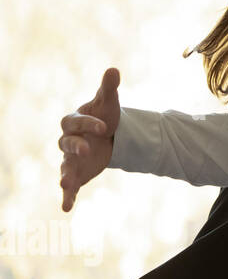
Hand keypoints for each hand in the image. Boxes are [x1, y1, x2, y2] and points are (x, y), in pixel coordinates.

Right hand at [58, 68, 121, 211]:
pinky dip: (67, 196)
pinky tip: (66, 208)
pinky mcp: (77, 174)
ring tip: (65, 184)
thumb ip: (109, 88)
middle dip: (76, 147)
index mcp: (73, 122)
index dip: (88, 124)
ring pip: (64, 166)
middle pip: (67, 143)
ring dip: (65, 175)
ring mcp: (71, 159)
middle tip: (87, 151)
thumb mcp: (108, 103)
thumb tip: (113, 70)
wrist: (107, 135)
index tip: (105, 127)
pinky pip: (70, 186)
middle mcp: (68, 141)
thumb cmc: (104, 116)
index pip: (76, 122)